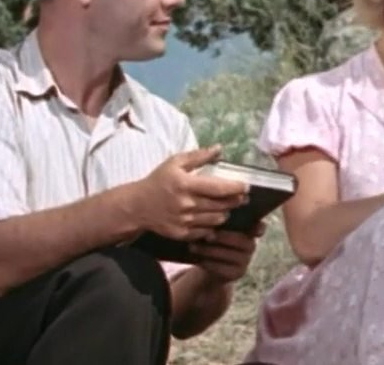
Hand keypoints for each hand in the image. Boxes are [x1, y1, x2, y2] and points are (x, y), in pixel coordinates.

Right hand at [134, 145, 248, 240]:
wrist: (137, 206)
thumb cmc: (158, 181)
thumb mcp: (175, 162)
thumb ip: (198, 156)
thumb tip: (219, 149)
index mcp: (186, 184)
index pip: (219, 188)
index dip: (236, 187)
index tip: (246, 186)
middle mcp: (187, 204)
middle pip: (221, 205)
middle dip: (235, 201)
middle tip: (242, 197)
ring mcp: (185, 221)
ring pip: (216, 219)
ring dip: (225, 212)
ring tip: (228, 206)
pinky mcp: (182, 234)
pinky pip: (206, 231)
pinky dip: (213, 225)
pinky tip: (213, 217)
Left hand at [189, 222, 265, 283]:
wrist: (211, 264)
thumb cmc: (214, 239)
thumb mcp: (219, 228)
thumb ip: (220, 222)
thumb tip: (211, 214)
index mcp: (249, 230)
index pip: (259, 227)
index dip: (259, 227)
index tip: (254, 228)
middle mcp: (251, 245)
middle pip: (240, 240)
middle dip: (222, 237)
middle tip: (207, 235)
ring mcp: (246, 261)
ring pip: (229, 255)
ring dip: (210, 251)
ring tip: (194, 247)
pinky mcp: (238, 274)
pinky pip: (223, 268)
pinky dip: (209, 263)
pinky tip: (199, 260)